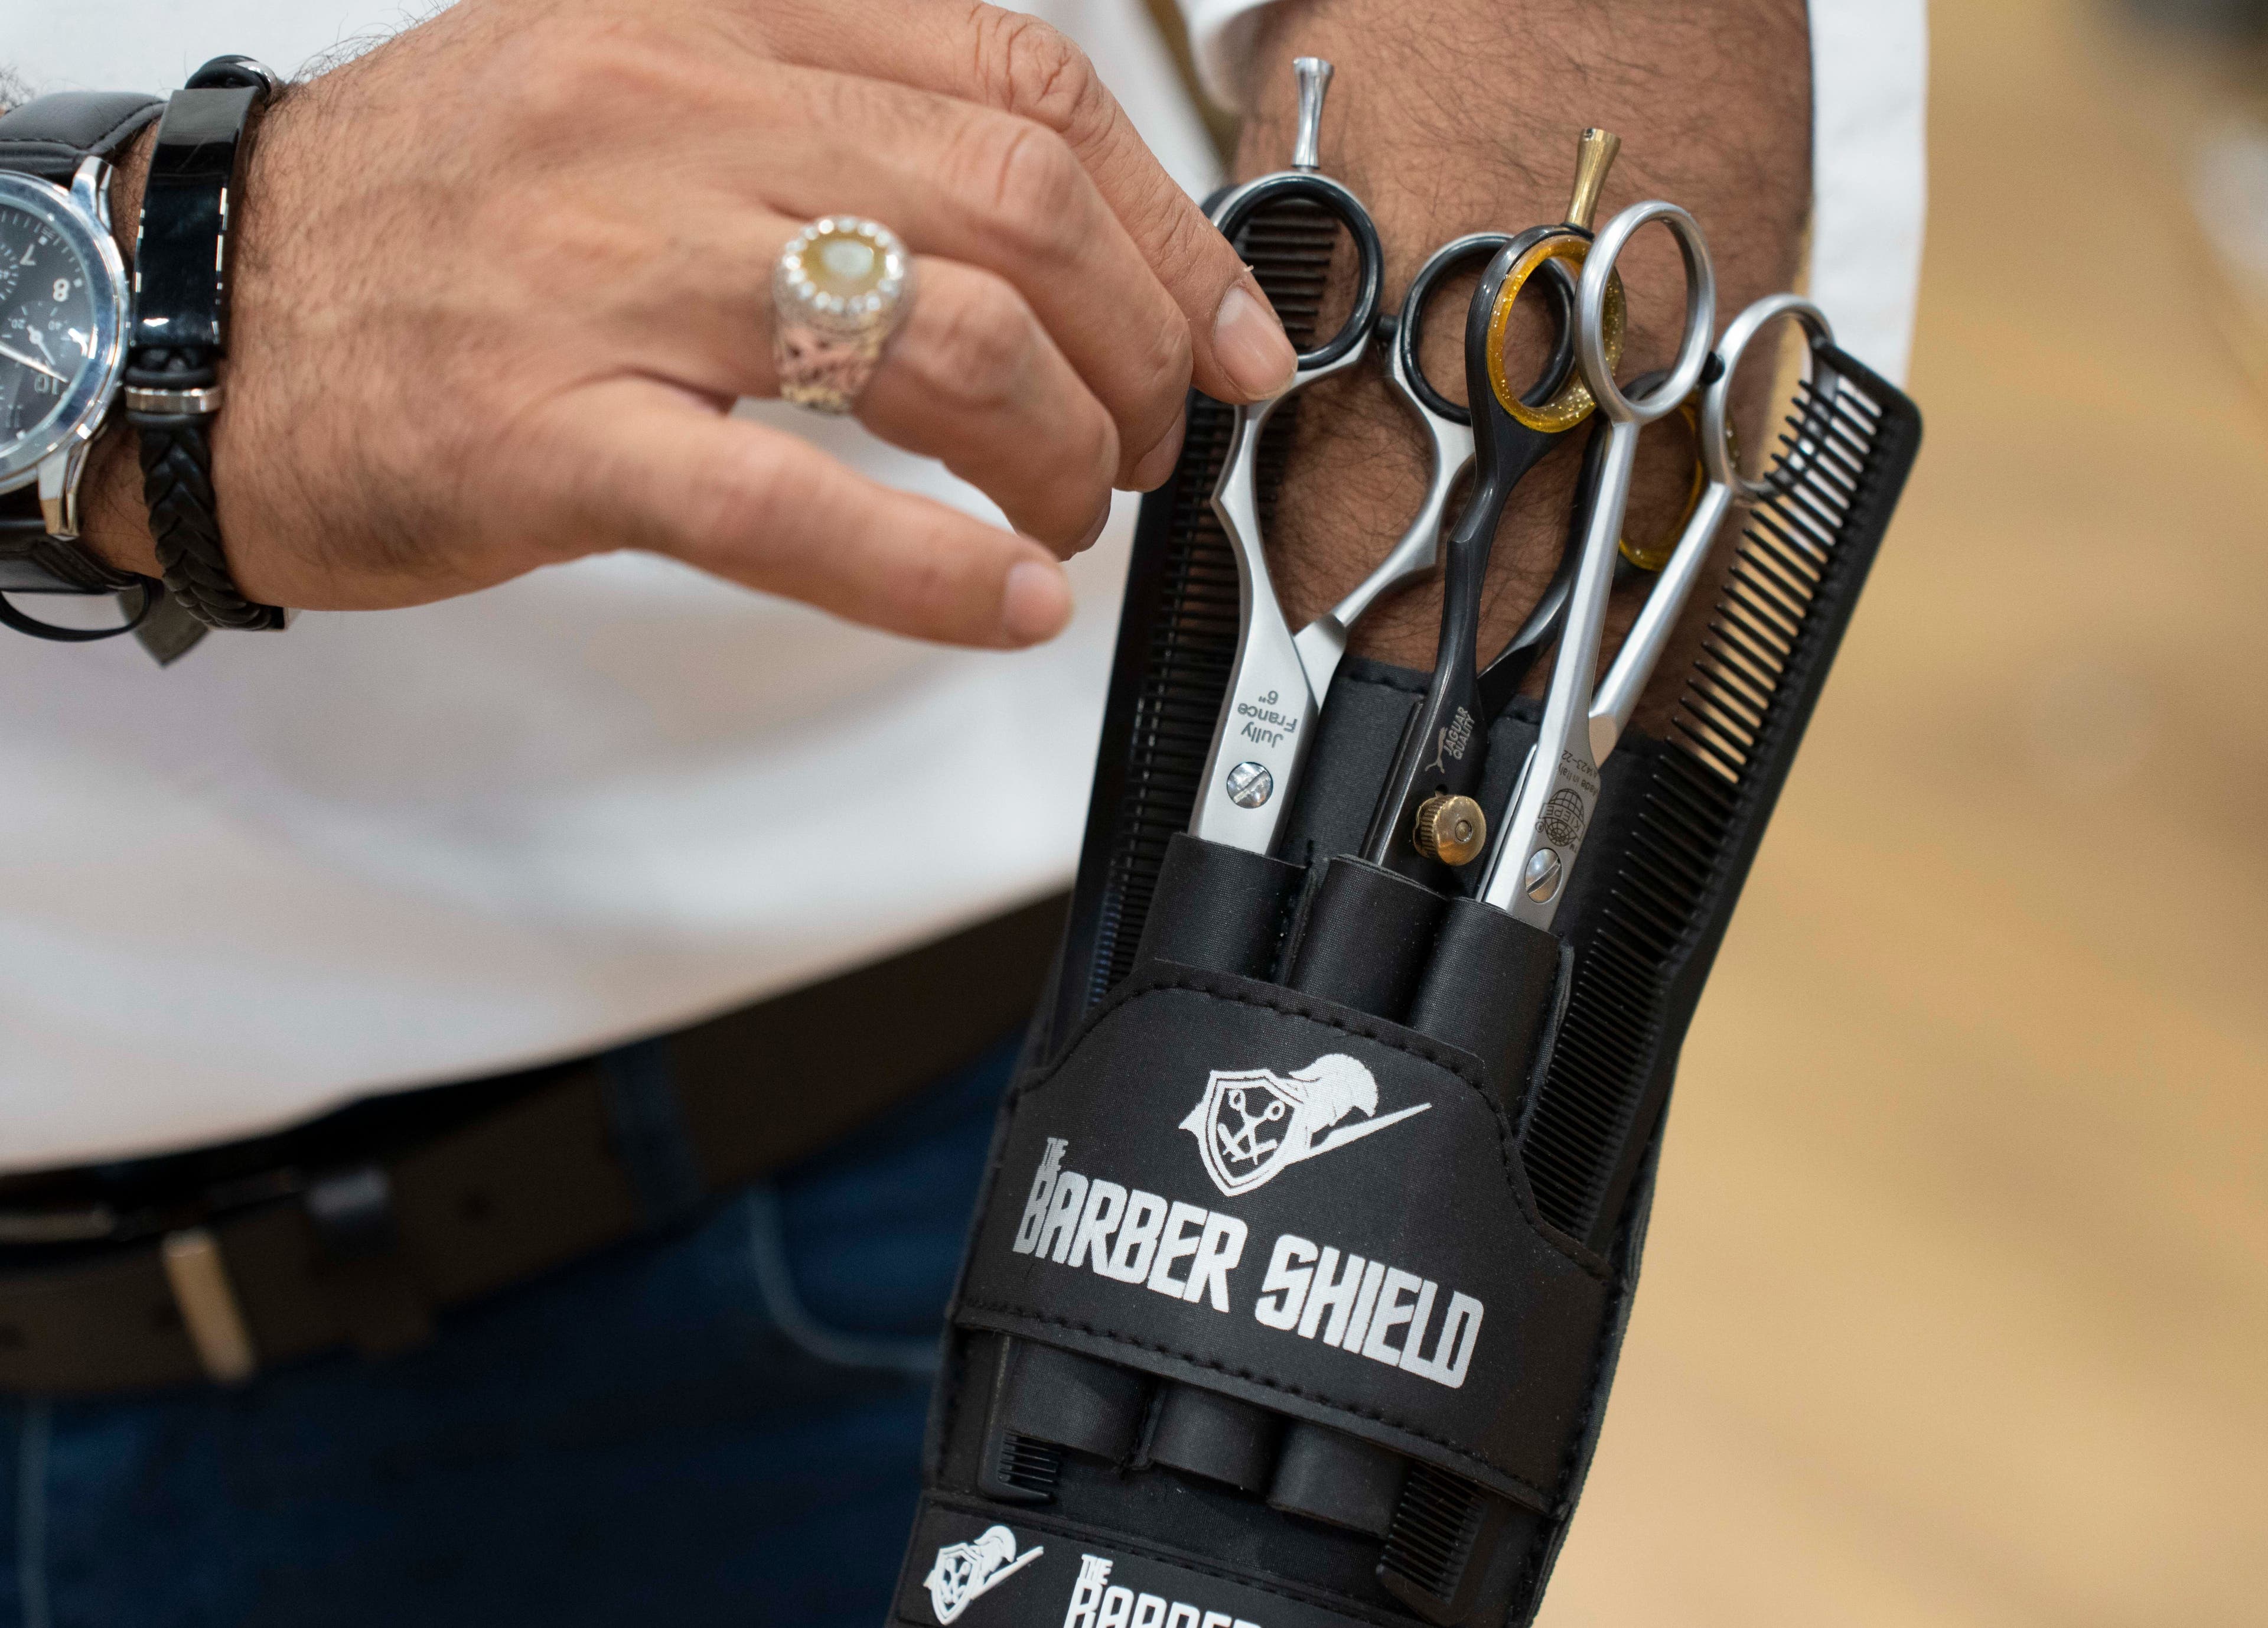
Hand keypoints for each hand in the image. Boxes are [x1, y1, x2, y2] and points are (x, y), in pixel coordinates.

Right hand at [80, 0, 1297, 646]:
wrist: (203, 309)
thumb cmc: (437, 218)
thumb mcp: (634, 85)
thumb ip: (826, 115)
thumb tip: (1034, 221)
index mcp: (713, 17)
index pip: (1016, 81)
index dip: (1165, 216)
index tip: (1224, 323)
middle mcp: (673, 116)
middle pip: (1011, 208)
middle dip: (1134, 343)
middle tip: (1150, 433)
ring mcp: (609, 276)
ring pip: (934, 338)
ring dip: (1059, 448)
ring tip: (1073, 511)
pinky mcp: (549, 434)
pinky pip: (787, 501)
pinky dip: (930, 568)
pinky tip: (1005, 601)